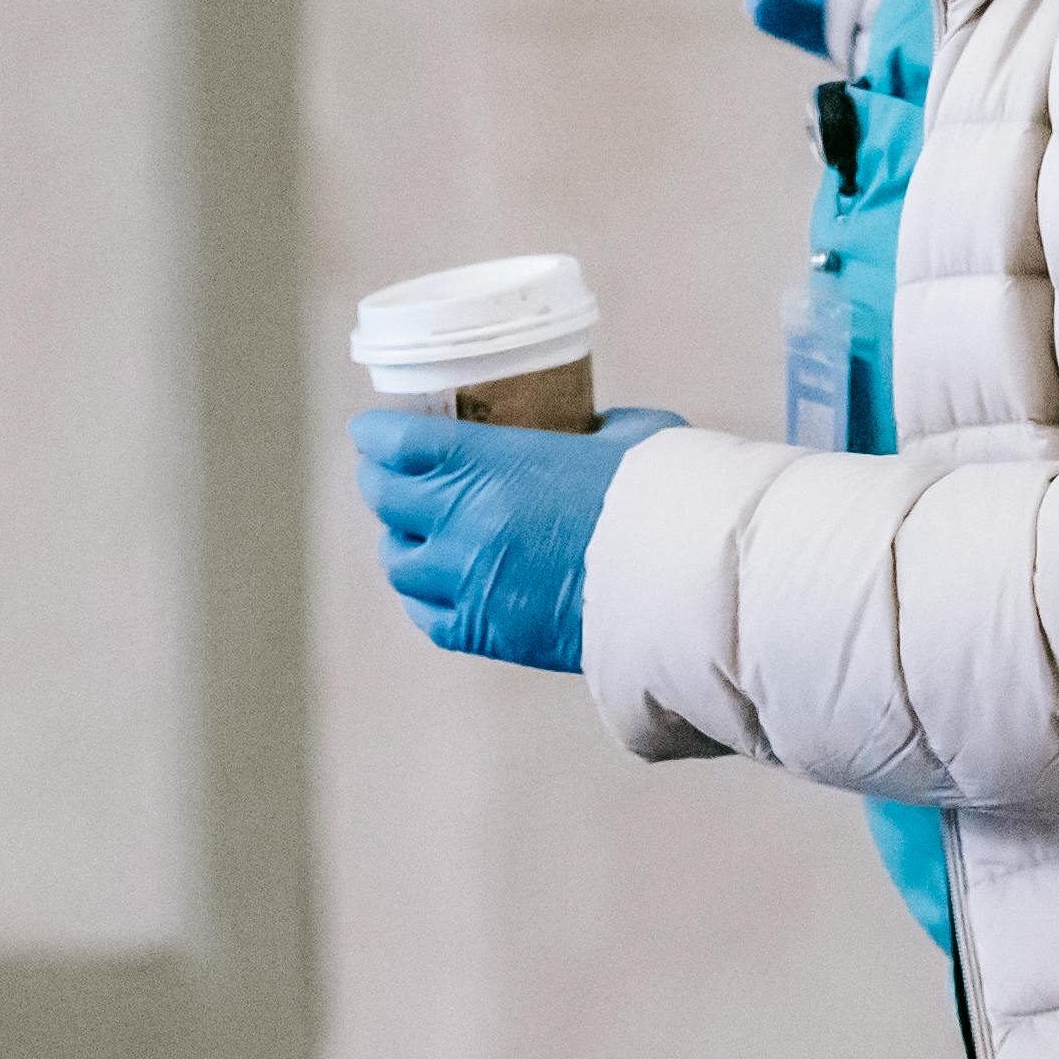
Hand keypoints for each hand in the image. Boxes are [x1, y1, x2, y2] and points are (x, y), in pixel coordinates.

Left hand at [354, 406, 680, 673]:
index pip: (397, 442)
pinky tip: (436, 586)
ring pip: (399, 562)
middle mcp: (465, 522)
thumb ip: (592, 427)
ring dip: (402, 543)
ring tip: (415, 534)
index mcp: (491, 463)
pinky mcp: (489, 631)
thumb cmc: (666, 498)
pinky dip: (423, 597)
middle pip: (384, 500)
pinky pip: (427, 616)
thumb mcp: (628, 434)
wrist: (687, 581)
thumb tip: (587, 429)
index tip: (372, 430)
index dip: (375, 433)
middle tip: (387, 476)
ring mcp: (470, 581)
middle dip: (380, 483)